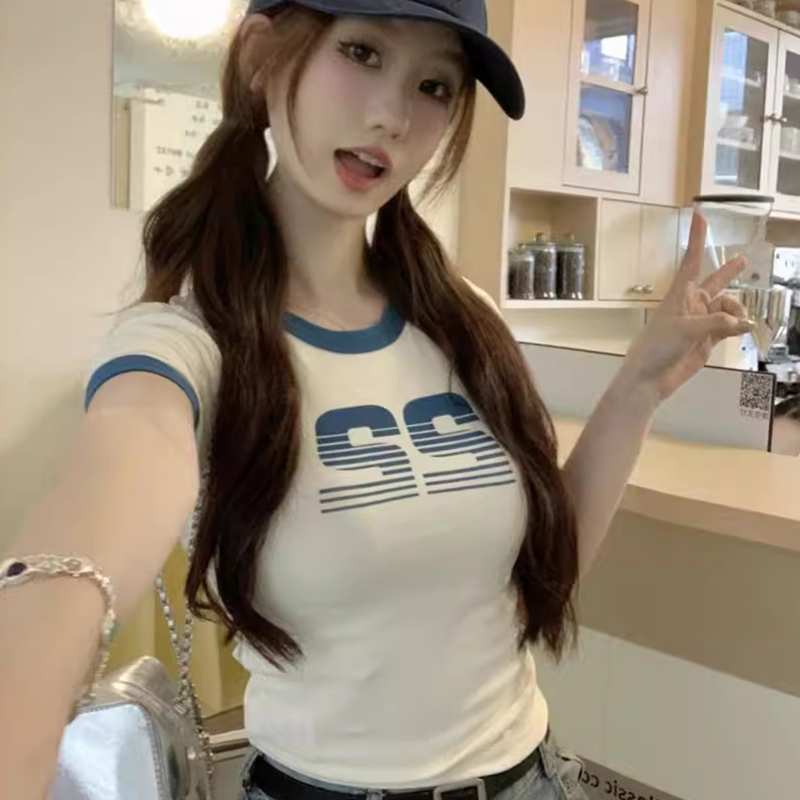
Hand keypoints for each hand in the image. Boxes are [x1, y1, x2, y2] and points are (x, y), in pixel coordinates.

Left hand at [624, 213, 754, 400]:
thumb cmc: (657, 347)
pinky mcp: (707, 339)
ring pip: (728, 307)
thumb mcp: (686, 329)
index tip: (698, 215)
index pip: (692, 261)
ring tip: (739, 322)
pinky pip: (729, 326)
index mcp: (680, 294)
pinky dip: (737, 327)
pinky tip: (744, 329)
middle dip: (729, 272)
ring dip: (737, 311)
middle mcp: (691, 304)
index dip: (697, 238)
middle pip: (715, 282)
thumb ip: (716, 322)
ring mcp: (700, 321)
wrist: (651, 377)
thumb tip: (742, 323)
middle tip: (742, 259)